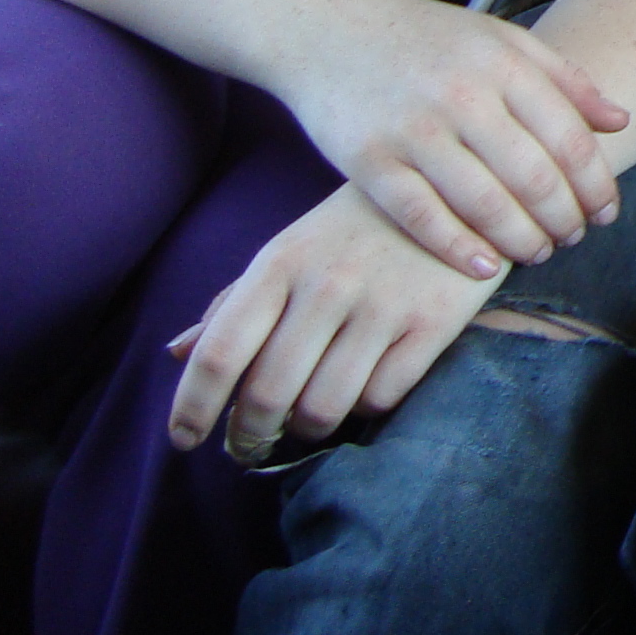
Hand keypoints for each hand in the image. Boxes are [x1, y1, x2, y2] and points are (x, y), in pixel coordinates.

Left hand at [166, 185, 502, 459]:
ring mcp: (383, 304)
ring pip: (323, 407)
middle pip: (268, 395)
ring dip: (306, 427)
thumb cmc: (357, 227)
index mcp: (281, 262)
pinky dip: (365, 405)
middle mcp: (327, 284)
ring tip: (307, 419)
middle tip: (250, 445)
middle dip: (249, 436)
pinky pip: (380, 398)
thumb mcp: (291, 250)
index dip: (192, 407)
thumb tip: (176, 354)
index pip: (220, 352)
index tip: (184, 440)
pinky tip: (365, 385)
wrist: (459, 188)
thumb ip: (235, 302)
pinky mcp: (433, 322)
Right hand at [277, 0, 630, 279]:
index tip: (608, 213)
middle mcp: (463, 95)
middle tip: (575, 238)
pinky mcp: (368, 160)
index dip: (598, 185)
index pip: (571, 139)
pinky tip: (486, 267)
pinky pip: (423, 218)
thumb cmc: (427, 38)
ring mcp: (413, 129)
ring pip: (486, 204)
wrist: (327, 24)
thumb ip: (564, 79)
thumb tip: (622, 121)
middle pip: (535, 178)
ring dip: (523, 240)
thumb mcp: (501, 40)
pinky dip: (460, 250)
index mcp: (504, 63)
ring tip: (540, 252)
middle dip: (566, 219)